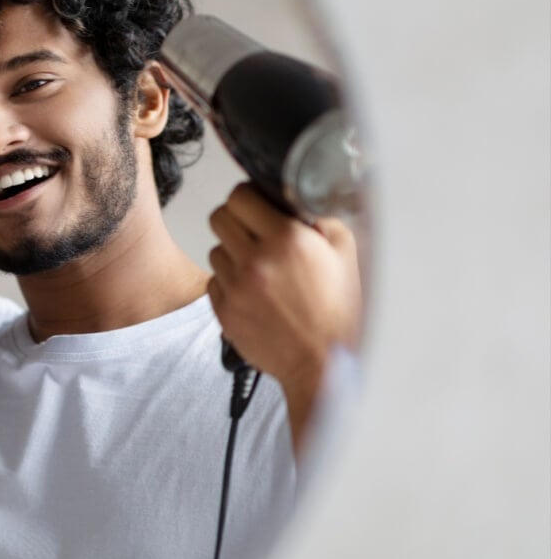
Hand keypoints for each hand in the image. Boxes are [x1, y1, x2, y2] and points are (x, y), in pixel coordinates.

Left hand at [206, 184, 362, 447]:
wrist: (324, 362)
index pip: (240, 196)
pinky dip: (229, 282)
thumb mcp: (345, 253)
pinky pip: (213, 281)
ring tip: (260, 268)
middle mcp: (256, 260)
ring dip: (233, 253)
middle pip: (219, 217)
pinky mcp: (223, 310)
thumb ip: (319, 218)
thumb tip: (294, 201)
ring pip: (215, 249)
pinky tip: (254, 292)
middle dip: (236, 220)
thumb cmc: (338, 312)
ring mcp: (236, 287)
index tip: (256, 204)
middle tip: (254, 232)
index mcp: (287, 240)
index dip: (248, 197)